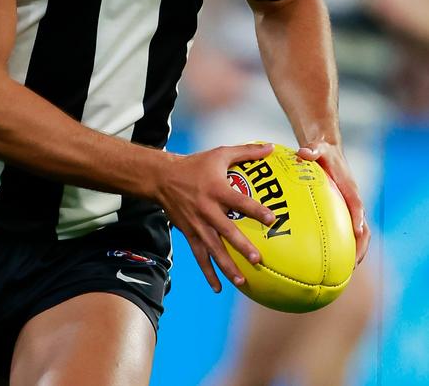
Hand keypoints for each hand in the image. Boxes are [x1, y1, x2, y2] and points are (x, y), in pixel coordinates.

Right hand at [157, 142, 275, 292]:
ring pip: (213, 249)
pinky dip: (208, 273)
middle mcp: (207, 209)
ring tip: (242, 281)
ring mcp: (197, 224)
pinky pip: (200, 256)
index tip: (272, 219)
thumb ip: (246, 152)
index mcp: (216, 190)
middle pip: (226, 231)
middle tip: (258, 259)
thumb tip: (270, 147)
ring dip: (227, 266)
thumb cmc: (195, 165)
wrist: (162, 178)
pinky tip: (218, 287)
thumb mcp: (219, 154)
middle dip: (241, 246)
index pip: (239, 201)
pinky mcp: (189, 234)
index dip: (256, 210)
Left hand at [297, 141, 369, 263]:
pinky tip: (324, 263)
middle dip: (360, 247)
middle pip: (363, 229)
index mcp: (349, 188)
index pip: (357, 206)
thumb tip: (302, 153)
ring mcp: (347, 210)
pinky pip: (342, 233)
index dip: (359, 219)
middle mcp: (352, 202)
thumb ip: (312, 150)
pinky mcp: (339, 214)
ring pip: (356, 236)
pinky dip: (339, 248)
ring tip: (342, 274)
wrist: (327, 151)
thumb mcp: (318, 148)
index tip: (358, 232)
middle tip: (352, 266)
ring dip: (352, 253)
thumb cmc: (322, 151)